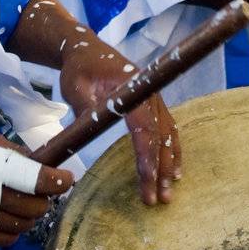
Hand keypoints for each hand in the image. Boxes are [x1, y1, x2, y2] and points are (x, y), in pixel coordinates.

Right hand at [0, 133, 71, 248]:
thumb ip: (11, 153)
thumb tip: (40, 163)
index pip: (37, 179)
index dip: (58, 181)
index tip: (66, 180)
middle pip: (36, 206)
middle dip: (45, 199)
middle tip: (40, 193)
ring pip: (25, 224)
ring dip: (30, 215)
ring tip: (22, 205)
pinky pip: (7, 239)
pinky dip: (13, 230)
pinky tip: (6, 218)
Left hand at [61, 41, 180, 206]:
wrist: (87, 50)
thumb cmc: (80, 68)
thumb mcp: (75, 86)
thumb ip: (87, 108)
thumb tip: (94, 132)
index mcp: (133, 88)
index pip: (144, 128)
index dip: (147, 157)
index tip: (148, 182)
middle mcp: (150, 94)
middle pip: (161, 135)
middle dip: (161, 169)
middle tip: (159, 199)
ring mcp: (154, 99)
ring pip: (169, 134)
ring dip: (170, 163)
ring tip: (168, 191)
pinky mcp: (153, 105)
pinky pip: (168, 129)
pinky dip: (172, 150)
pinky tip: (173, 170)